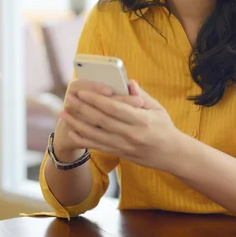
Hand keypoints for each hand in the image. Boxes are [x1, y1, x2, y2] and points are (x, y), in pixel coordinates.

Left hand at [59, 80, 180, 171]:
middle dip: (82, 109)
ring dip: (77, 123)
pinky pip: (98, 146)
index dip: (96, 100)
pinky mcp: (120, 153)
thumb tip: (127, 81)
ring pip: (96, 134)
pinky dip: (84, 139)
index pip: (114, 108)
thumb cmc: (165, 127)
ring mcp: (124, 146)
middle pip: (101, 120)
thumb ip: (141, 95)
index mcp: (141, 120)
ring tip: (64, 113)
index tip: (83, 92)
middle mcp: (131, 134)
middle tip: (68, 98)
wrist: (172, 154)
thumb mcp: (157, 108)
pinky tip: (72, 131)